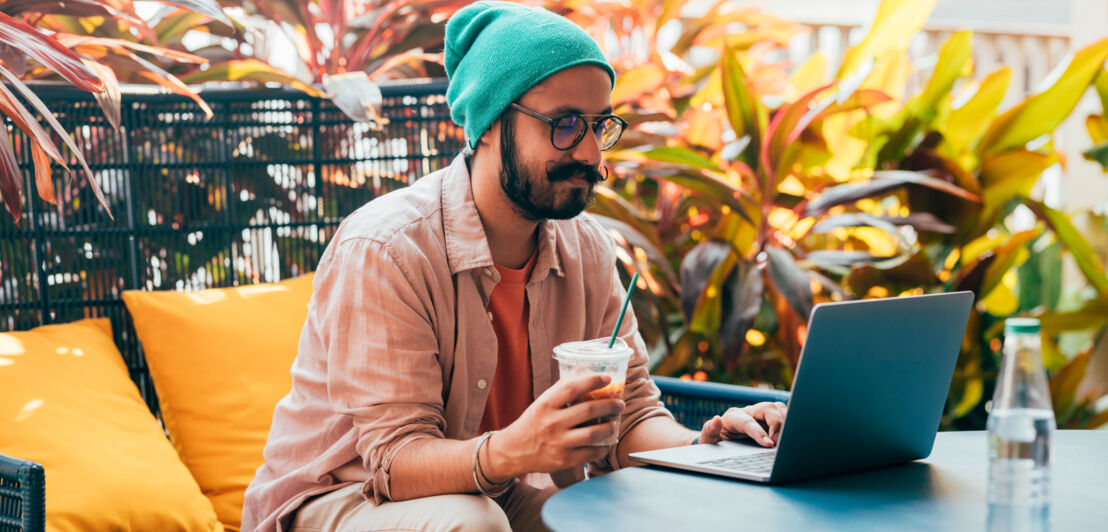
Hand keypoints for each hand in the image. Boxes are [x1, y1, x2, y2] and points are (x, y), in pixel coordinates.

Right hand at [485, 374, 625, 480]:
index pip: (573, 388)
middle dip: (610, 405)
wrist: (514, 451)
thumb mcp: (542, 402)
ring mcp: (558, 442)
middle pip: (588, 410)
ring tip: (615, 423)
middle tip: (620, 404)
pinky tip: (606, 442)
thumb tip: (585, 370)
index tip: (607, 378)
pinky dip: (602, 447)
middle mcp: (552, 422)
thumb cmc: (533, 422)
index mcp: (546, 404)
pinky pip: (590, 453)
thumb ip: (563, 388)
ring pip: (593, 433)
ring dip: (610, 427)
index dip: (592, 381)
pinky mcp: (564, 460)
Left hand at [697, 402, 786, 446]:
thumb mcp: (707, 439)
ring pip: (778, 408)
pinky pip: (784, 414)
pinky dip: (790, 421)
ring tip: (787, 439)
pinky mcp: (769, 420)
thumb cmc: (714, 442)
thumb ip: (710, 430)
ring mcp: (760, 415)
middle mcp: (748, 412)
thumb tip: (716, 419)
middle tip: (779, 444)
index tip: (769, 444)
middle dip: (776, 424)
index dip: (759, 432)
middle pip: (767, 408)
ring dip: (786, 421)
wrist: (719, 443)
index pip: (748, 421)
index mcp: (733, 417)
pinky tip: (792, 435)